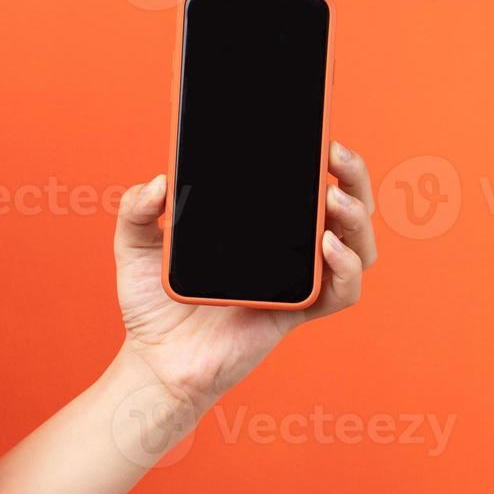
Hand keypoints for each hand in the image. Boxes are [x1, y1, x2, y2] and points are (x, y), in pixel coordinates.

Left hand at [112, 141, 377, 408]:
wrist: (155, 361)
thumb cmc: (153, 305)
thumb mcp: (136, 245)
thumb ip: (136, 209)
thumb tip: (158, 182)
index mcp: (261, 225)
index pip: (306, 184)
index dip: (326, 158)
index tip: (320, 132)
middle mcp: (289, 250)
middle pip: (346, 208)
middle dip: (354, 176)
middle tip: (335, 153)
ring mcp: (297, 281)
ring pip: (357, 246)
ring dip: (357, 217)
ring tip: (333, 196)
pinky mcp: (297, 312)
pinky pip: (342, 293)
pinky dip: (345, 267)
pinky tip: (326, 245)